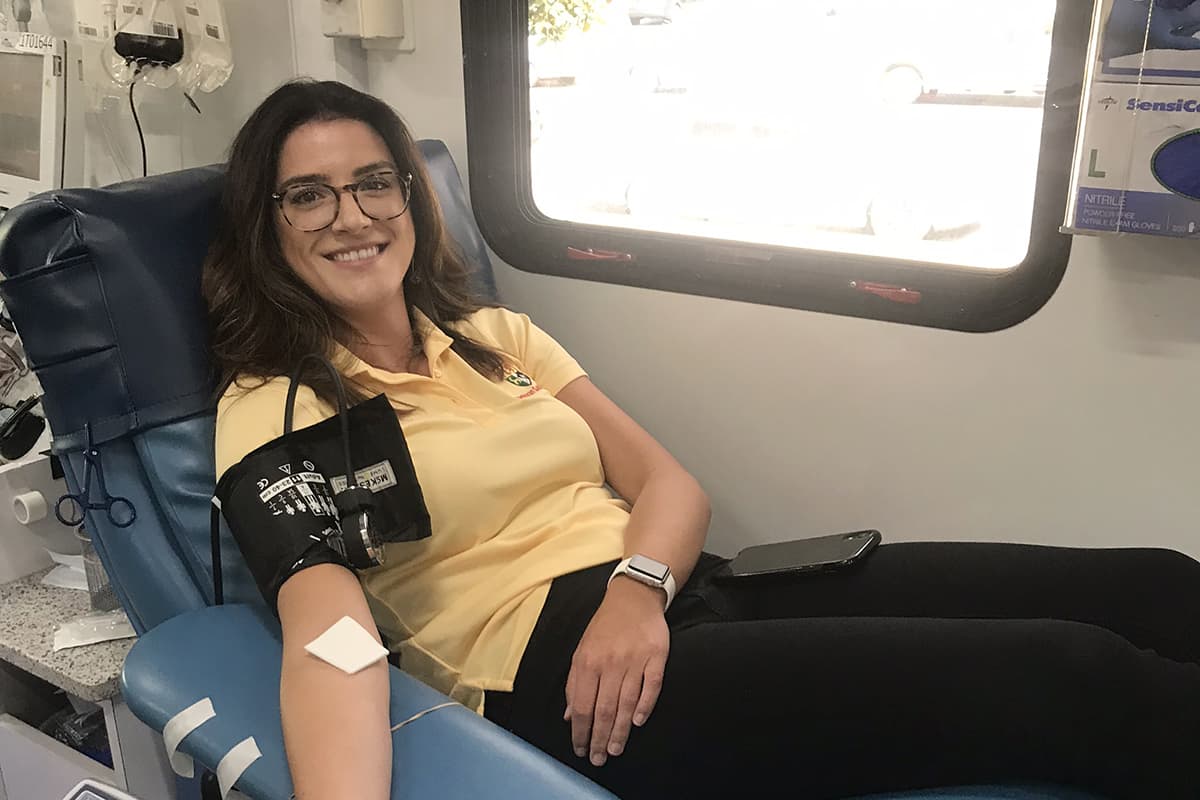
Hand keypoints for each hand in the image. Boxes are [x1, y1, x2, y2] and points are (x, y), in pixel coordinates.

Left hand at [564, 577, 668, 766]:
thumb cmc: (604, 627)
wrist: (633, 598)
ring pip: (626, 703)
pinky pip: (651, 686)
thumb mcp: (581, 651)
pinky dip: (645, 706)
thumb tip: (570, 716)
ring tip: (615, 749)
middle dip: (599, 738)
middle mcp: (610, 662)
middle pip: (604, 709)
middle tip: (599, 758)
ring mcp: (635, 660)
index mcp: (588, 662)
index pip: (582, 706)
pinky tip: (638, 722)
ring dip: (620, 730)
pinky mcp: (657, 656)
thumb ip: (574, 684)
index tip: (581, 749)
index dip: (581, 732)